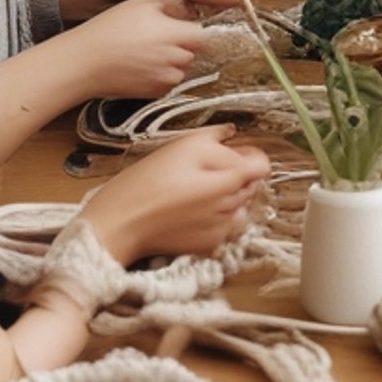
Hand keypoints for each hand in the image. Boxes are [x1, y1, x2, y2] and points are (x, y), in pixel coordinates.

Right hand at [64, 0, 208, 99]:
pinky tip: (140, 65)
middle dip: (182, 44)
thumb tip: (190, 8)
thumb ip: (171, 4)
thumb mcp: (141, 4)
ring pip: (182, 68)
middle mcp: (175, 60)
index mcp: (175, 35)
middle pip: (193, 52)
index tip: (181, 26)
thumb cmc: (108, 30)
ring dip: (172, 60)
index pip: (203, 35)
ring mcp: (166, 79)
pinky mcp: (156, 94)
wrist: (84, 63)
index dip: (192, 29)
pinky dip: (160, 74)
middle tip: (157, 37)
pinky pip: (168, 81)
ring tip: (145, 51)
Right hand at [73, 128, 272, 265]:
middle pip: (249, 183)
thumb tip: (233, 136)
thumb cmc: (147, 183)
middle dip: (232, 172)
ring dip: (223, 194)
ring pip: (236, 203)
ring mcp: (221, 230)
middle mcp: (231, 208)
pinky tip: (185, 209)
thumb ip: (218, 139)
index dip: (246, 153)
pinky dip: (211, 214)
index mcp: (229, 181)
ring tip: (190, 190)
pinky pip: (221, 223)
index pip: (262, 165)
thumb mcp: (184, 145)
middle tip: (199, 169)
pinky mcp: (207, 245)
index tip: (228, 150)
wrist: (119, 225)